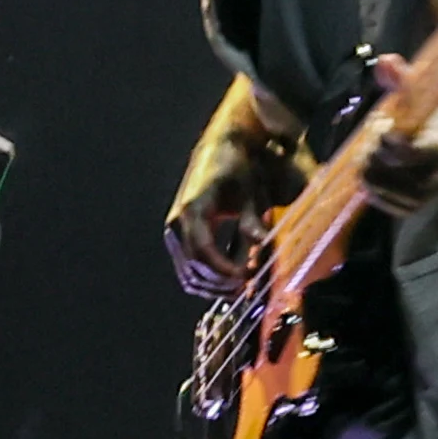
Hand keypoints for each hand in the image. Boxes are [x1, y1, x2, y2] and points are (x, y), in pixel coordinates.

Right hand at [163, 126, 293, 297]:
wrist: (218, 150)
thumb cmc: (237, 170)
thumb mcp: (249, 194)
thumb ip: (252, 222)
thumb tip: (263, 244)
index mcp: (193, 210)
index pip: (203, 250)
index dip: (224, 269)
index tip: (246, 278)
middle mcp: (177, 222)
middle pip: (194, 267)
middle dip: (222, 283)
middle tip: (249, 288)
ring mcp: (174, 230)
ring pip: (189, 273)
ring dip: (214, 286)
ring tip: (240, 287)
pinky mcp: (177, 236)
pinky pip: (187, 267)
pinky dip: (206, 279)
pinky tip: (228, 280)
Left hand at [361, 54, 437, 215]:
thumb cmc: (437, 125)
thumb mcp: (425, 101)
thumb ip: (403, 81)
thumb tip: (383, 59)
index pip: (407, 152)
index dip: (387, 141)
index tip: (385, 128)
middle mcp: (431, 179)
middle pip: (381, 168)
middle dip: (372, 149)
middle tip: (377, 137)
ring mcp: (421, 197)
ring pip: (374, 184)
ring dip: (368, 165)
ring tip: (379, 152)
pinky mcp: (410, 209)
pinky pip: (376, 200)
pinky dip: (371, 183)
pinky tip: (380, 169)